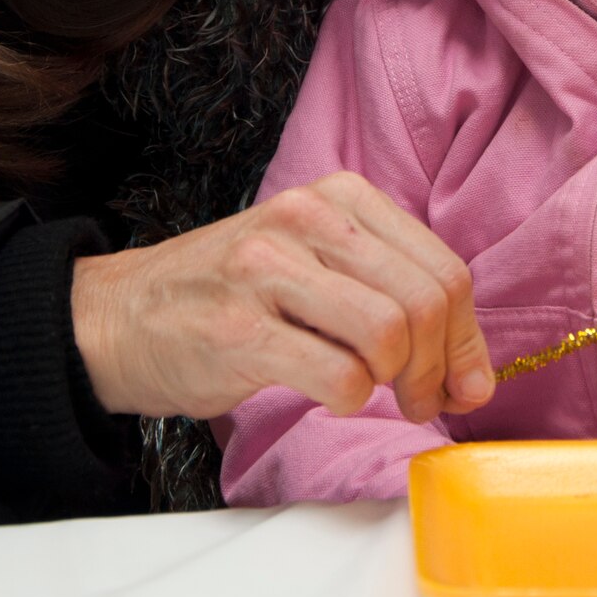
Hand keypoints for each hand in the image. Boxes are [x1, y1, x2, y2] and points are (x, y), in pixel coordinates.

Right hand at [70, 171, 494, 422]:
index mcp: (338, 196)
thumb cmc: (232, 295)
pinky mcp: (238, 328)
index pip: (443, 267)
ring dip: (396, 382)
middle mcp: (305, 219)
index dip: (465, 337)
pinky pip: (338, 376)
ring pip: (388, 332)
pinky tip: (331, 395)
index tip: (460, 379)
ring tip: (374, 392)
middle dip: (439, 367)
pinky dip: (351, 400)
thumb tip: (476, 379)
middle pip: (425, 300)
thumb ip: (397, 299)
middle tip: (422, 399)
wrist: (119, 315)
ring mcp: (267, 270)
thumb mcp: (316, 263)